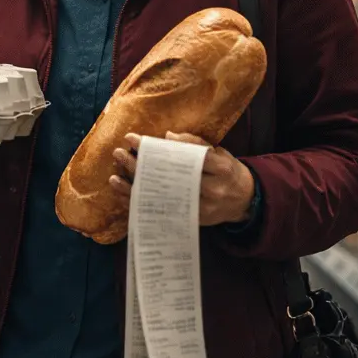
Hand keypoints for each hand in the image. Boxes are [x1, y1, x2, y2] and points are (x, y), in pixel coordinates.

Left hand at [110, 131, 256, 225]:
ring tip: (114, 177)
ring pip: (163, 198)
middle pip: (170, 179)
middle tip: (119, 154)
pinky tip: (127, 196)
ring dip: (135, 188)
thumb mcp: (219, 153)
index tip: (135, 139)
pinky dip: (143, 204)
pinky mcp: (193, 220)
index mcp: (221, 168)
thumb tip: (168, 137)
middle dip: (140, 167)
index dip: (159, 148)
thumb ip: (196, 144)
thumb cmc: (226, 171)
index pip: (187, 156)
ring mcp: (201, 208)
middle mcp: (212, 190)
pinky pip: (163, 212)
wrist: (243, 201)